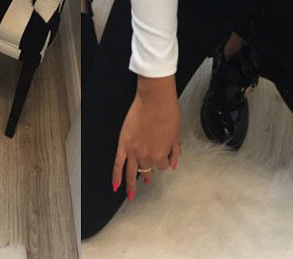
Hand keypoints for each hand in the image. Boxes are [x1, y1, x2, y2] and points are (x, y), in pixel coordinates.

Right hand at [112, 75, 181, 200]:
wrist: (155, 99)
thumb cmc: (168, 112)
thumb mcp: (177, 134)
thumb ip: (175, 151)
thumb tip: (173, 164)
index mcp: (161, 154)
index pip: (162, 165)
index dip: (164, 161)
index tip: (163, 157)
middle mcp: (146, 155)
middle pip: (148, 169)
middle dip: (149, 174)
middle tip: (148, 180)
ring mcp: (133, 150)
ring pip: (131, 172)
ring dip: (130, 185)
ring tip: (130, 194)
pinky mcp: (123, 143)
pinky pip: (118, 163)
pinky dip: (116, 175)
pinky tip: (115, 185)